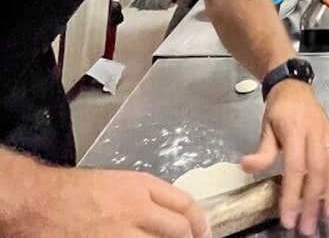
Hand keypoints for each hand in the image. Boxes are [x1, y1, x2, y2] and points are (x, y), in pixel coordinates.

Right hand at [36, 168, 209, 237]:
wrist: (38, 201)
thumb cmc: (72, 190)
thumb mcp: (116, 181)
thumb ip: (143, 195)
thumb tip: (165, 212)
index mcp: (141, 186)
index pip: (184, 203)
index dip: (199, 220)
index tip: (204, 230)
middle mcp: (137, 208)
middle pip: (178, 228)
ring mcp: (121, 233)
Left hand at [241, 80, 328, 235]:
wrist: (294, 84)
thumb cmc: (279, 107)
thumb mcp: (266, 125)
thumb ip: (262, 149)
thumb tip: (246, 167)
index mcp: (296, 131)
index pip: (295, 168)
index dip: (292, 194)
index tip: (288, 217)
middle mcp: (315, 134)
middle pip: (316, 172)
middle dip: (313, 201)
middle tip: (308, 225)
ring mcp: (327, 135)